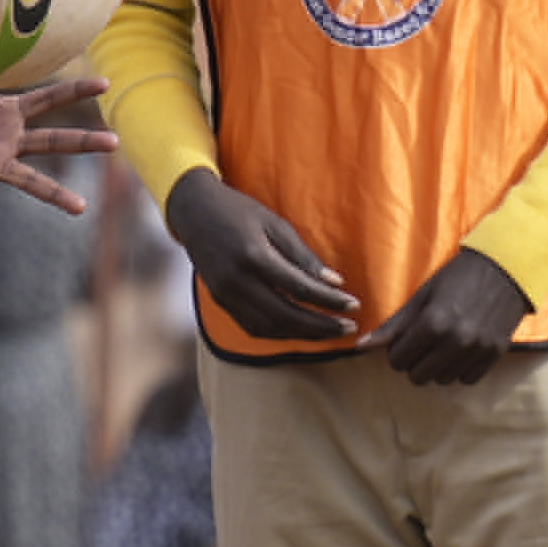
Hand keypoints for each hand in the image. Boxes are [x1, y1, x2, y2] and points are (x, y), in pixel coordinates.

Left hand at [0, 68, 114, 231]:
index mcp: (8, 112)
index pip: (49, 99)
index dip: (76, 91)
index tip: (105, 85)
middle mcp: (9, 140)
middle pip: (54, 141)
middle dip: (84, 142)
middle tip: (116, 144)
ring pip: (32, 179)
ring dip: (56, 195)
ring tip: (80, 208)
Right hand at [166, 173, 361, 345]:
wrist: (194, 212)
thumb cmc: (239, 211)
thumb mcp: (275, 223)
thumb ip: (303, 255)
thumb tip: (334, 282)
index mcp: (253, 256)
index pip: (299, 288)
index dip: (329, 300)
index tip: (354, 305)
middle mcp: (237, 281)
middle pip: (286, 315)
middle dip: (320, 326)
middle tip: (350, 327)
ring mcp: (226, 295)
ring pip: (269, 327)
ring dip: (303, 335)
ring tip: (331, 333)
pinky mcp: (221, 302)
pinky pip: (253, 327)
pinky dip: (281, 333)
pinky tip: (302, 331)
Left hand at [373, 245, 530, 385]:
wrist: (507, 268)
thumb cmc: (459, 277)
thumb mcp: (422, 295)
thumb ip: (394, 325)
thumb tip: (361, 346)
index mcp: (432, 324)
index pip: (397, 360)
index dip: (397, 350)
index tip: (406, 338)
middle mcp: (455, 341)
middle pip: (417, 376)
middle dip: (415, 362)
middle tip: (423, 343)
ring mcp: (476, 350)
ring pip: (442, 380)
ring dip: (437, 367)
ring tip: (443, 345)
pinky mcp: (494, 355)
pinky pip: (467, 380)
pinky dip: (460, 370)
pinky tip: (461, 351)